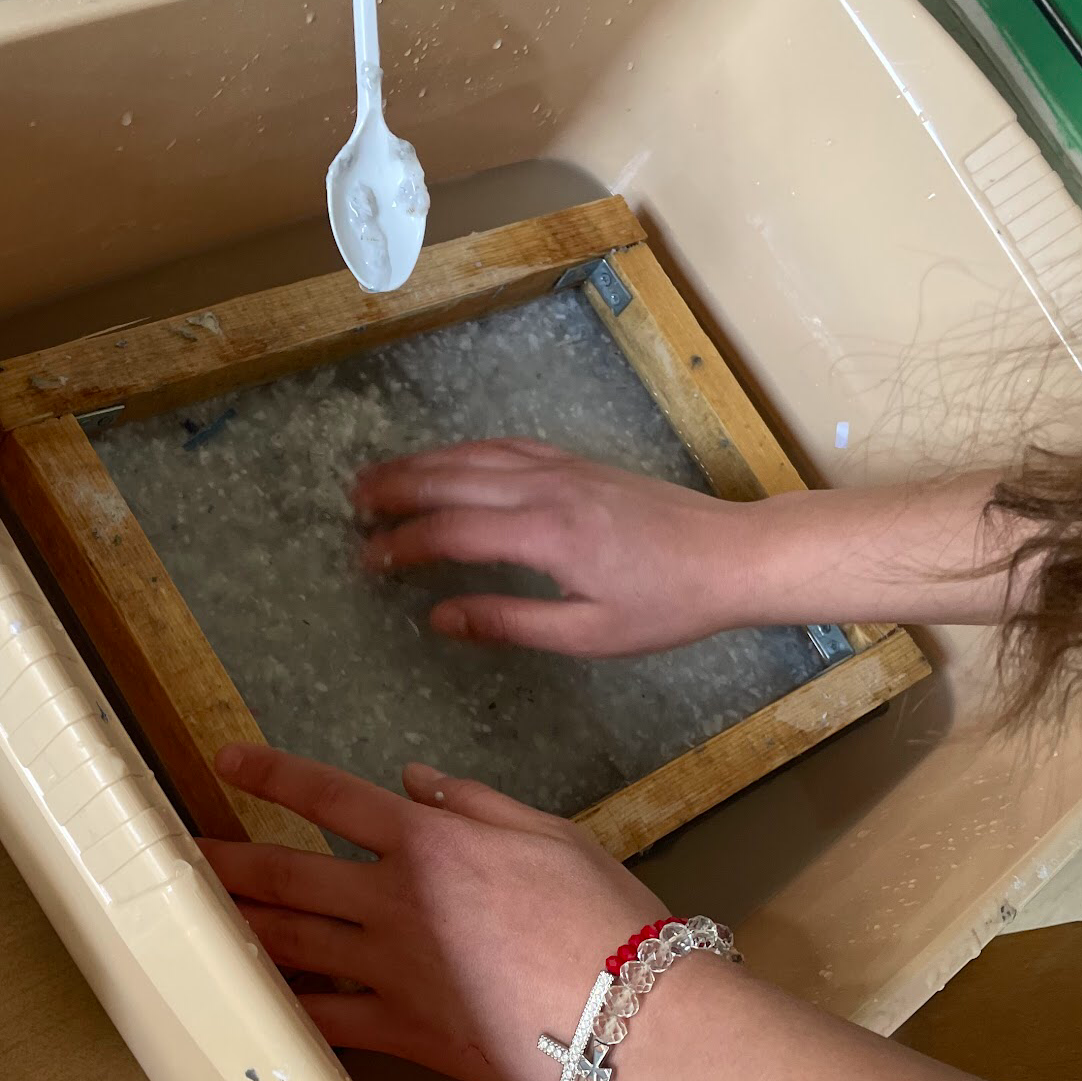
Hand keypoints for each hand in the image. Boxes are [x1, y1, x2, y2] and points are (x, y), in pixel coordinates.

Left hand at [201, 743, 665, 1080]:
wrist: (633, 1014)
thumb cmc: (606, 915)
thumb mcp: (548, 834)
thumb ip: (472, 804)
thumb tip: (415, 779)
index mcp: (430, 842)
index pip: (331, 795)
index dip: (273, 775)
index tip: (226, 761)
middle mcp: (393, 900)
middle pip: (287, 872)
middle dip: (225, 861)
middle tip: (176, 854)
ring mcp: (391, 969)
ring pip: (291, 942)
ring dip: (235, 929)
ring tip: (186, 921)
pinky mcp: (403, 1031)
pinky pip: (325, 1020)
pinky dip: (281, 1010)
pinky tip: (244, 1003)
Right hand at [352, 438, 761, 654]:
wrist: (730, 556)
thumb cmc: (665, 605)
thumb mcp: (588, 634)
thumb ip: (509, 623)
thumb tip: (440, 617)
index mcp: (546, 535)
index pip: (452, 532)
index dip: (402, 545)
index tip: (367, 561)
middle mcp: (547, 489)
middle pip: (452, 478)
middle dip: (395, 489)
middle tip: (350, 504)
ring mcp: (562, 468)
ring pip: (474, 455)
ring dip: (421, 462)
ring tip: (377, 477)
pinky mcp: (577, 463)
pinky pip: (506, 446)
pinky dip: (464, 450)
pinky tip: (445, 460)